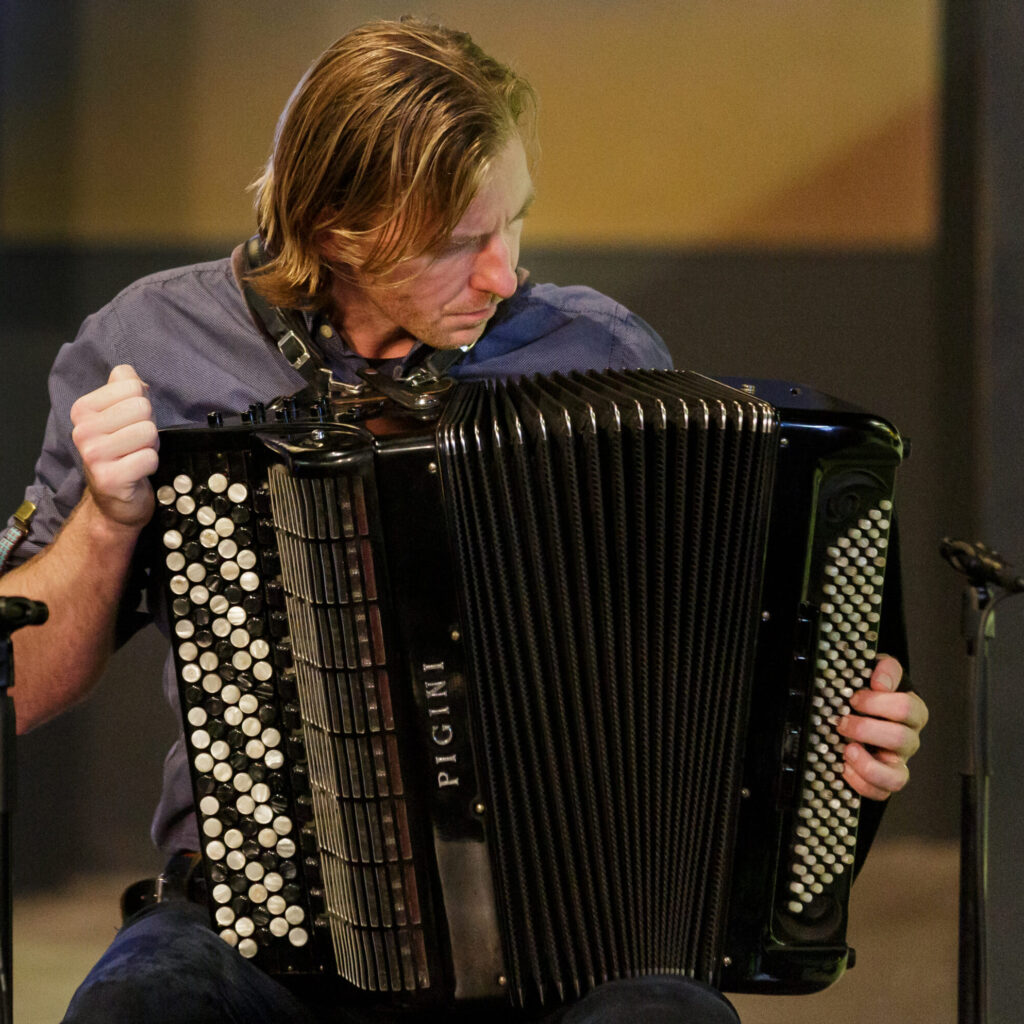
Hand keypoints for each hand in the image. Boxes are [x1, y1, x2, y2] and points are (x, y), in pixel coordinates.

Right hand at [70, 364, 158, 528]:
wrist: (115, 499)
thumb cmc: (122, 452)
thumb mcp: (118, 414)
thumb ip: (122, 386)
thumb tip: (128, 372)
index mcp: (83, 409)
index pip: (132, 385)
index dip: (142, 405)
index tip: (130, 423)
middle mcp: (82, 430)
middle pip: (143, 407)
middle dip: (148, 425)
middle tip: (136, 442)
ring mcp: (93, 455)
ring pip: (148, 431)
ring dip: (151, 446)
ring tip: (136, 455)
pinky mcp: (109, 477)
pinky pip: (149, 457)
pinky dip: (151, 464)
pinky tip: (137, 471)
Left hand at [836, 655, 927, 800]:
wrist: (859, 713)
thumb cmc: (870, 696)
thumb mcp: (878, 674)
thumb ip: (885, 668)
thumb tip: (880, 681)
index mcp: (912, 713)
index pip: (907, 708)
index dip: (878, 703)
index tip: (854, 697)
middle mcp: (908, 741)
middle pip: (902, 739)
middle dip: (866, 729)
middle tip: (842, 722)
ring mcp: (897, 764)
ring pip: (898, 778)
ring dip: (868, 765)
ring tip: (847, 750)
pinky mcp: (882, 782)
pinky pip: (880, 793)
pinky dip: (860, 783)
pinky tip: (844, 766)